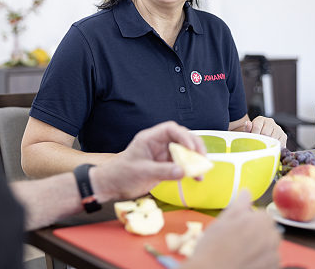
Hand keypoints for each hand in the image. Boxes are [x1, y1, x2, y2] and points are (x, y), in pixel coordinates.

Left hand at [90, 121, 205, 201]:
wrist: (112, 185)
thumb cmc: (121, 174)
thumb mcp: (142, 172)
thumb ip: (163, 171)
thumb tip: (182, 171)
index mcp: (149, 138)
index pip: (170, 129)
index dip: (184, 136)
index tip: (191, 148)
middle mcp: (158, 144)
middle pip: (181, 138)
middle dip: (194, 147)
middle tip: (202, 159)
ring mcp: (162, 155)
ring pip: (184, 152)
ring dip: (194, 160)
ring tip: (202, 171)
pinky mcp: (165, 166)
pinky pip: (182, 164)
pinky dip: (190, 170)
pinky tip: (196, 178)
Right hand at [183, 190, 280, 268]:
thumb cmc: (213, 248)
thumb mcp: (222, 221)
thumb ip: (239, 205)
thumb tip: (246, 192)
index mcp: (261, 221)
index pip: (262, 214)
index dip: (248, 220)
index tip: (236, 228)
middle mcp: (272, 237)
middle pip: (268, 230)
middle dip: (256, 234)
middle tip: (236, 241)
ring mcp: (274, 257)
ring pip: (269, 247)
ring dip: (259, 249)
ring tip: (239, 255)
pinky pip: (270, 262)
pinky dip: (260, 262)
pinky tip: (244, 263)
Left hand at [244, 116, 286, 147]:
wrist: (261, 137)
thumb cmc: (253, 134)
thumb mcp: (248, 132)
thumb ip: (247, 128)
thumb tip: (248, 123)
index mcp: (260, 119)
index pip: (257, 127)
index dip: (254, 135)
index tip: (252, 140)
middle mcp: (270, 122)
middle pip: (265, 133)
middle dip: (261, 141)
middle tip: (258, 145)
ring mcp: (278, 128)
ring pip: (273, 138)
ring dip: (268, 144)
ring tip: (263, 147)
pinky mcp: (283, 136)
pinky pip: (279, 143)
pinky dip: (275, 147)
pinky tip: (270, 148)